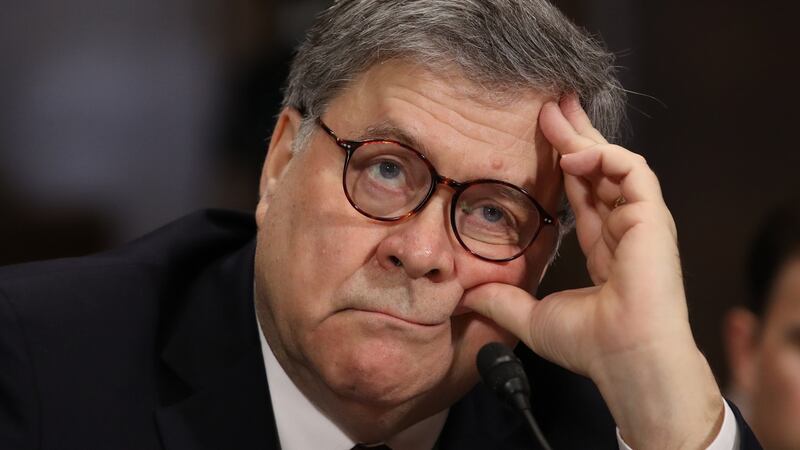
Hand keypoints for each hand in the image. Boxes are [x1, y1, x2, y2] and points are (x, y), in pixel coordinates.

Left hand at [463, 95, 723, 448]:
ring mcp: (640, 220)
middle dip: (574, 134)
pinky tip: (573, 155)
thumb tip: (466, 296)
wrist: (625, 361)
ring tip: (554, 113)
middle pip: (598, 167)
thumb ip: (501, 301)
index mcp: (603, 245)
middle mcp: (622, 227)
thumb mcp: (531, 318)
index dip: (561, 162)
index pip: (582, 191)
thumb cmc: (591, 347)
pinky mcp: (652, 217)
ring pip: (614, 161)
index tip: (539, 135)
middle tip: (550, 104)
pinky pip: (632, 170)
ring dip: (583, 136)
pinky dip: (603, 156)